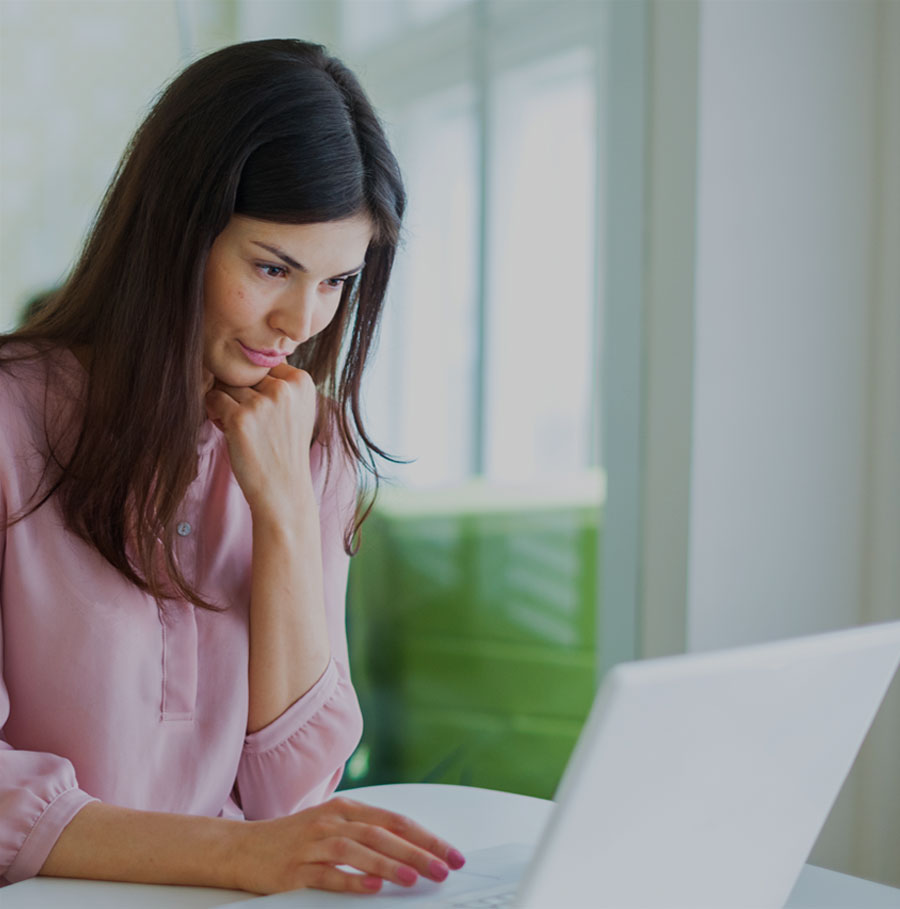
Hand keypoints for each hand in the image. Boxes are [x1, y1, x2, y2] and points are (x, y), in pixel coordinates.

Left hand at [204, 363, 316, 518]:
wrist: (284, 490)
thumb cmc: (285, 448)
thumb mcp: (296, 409)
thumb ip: (280, 382)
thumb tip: (244, 353)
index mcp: (302, 382)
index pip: (264, 364)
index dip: (258, 386)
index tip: (265, 409)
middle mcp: (284, 389)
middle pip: (244, 373)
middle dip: (241, 393)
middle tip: (252, 421)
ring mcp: (262, 403)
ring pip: (226, 385)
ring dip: (226, 403)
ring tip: (241, 427)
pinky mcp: (240, 418)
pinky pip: (212, 399)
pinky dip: (215, 413)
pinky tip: (229, 431)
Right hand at [234, 796, 465, 894]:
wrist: (242, 847)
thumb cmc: (295, 838)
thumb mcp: (332, 825)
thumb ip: (366, 833)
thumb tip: (410, 850)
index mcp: (346, 808)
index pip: (395, 820)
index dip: (427, 837)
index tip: (452, 854)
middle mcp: (332, 821)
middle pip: (383, 834)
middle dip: (418, 852)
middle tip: (445, 868)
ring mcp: (313, 844)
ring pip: (358, 851)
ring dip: (390, 864)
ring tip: (416, 878)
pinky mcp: (295, 870)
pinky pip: (329, 875)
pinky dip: (353, 880)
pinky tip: (373, 887)